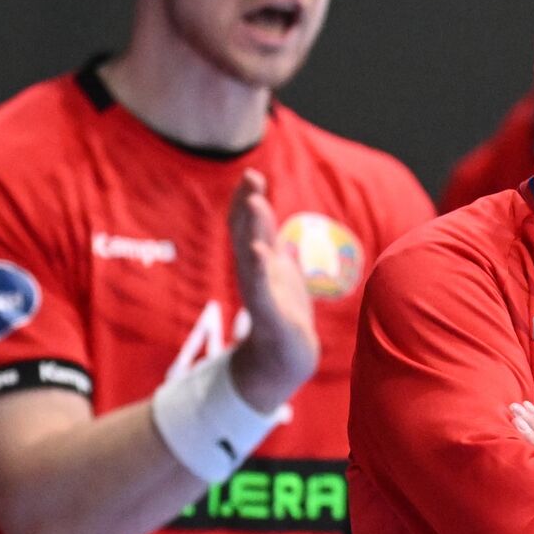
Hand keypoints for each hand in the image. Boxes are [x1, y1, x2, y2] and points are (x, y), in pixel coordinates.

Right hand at [228, 168, 320, 412]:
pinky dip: (257, 270)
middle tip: (252, 177)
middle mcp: (255, 273)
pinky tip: (257, 251)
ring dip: (253, 228)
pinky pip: (260, 289)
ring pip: (253, 256)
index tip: (251, 174)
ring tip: (255, 202)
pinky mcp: (269, 315)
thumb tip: (262, 212)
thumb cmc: (281, 309)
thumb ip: (268, 240)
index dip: (248, 200)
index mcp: (260, 261)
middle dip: (248, 205)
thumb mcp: (275, 267)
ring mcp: (260, 293)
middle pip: (248, 233)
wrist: (285, 359)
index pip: (249, 225)